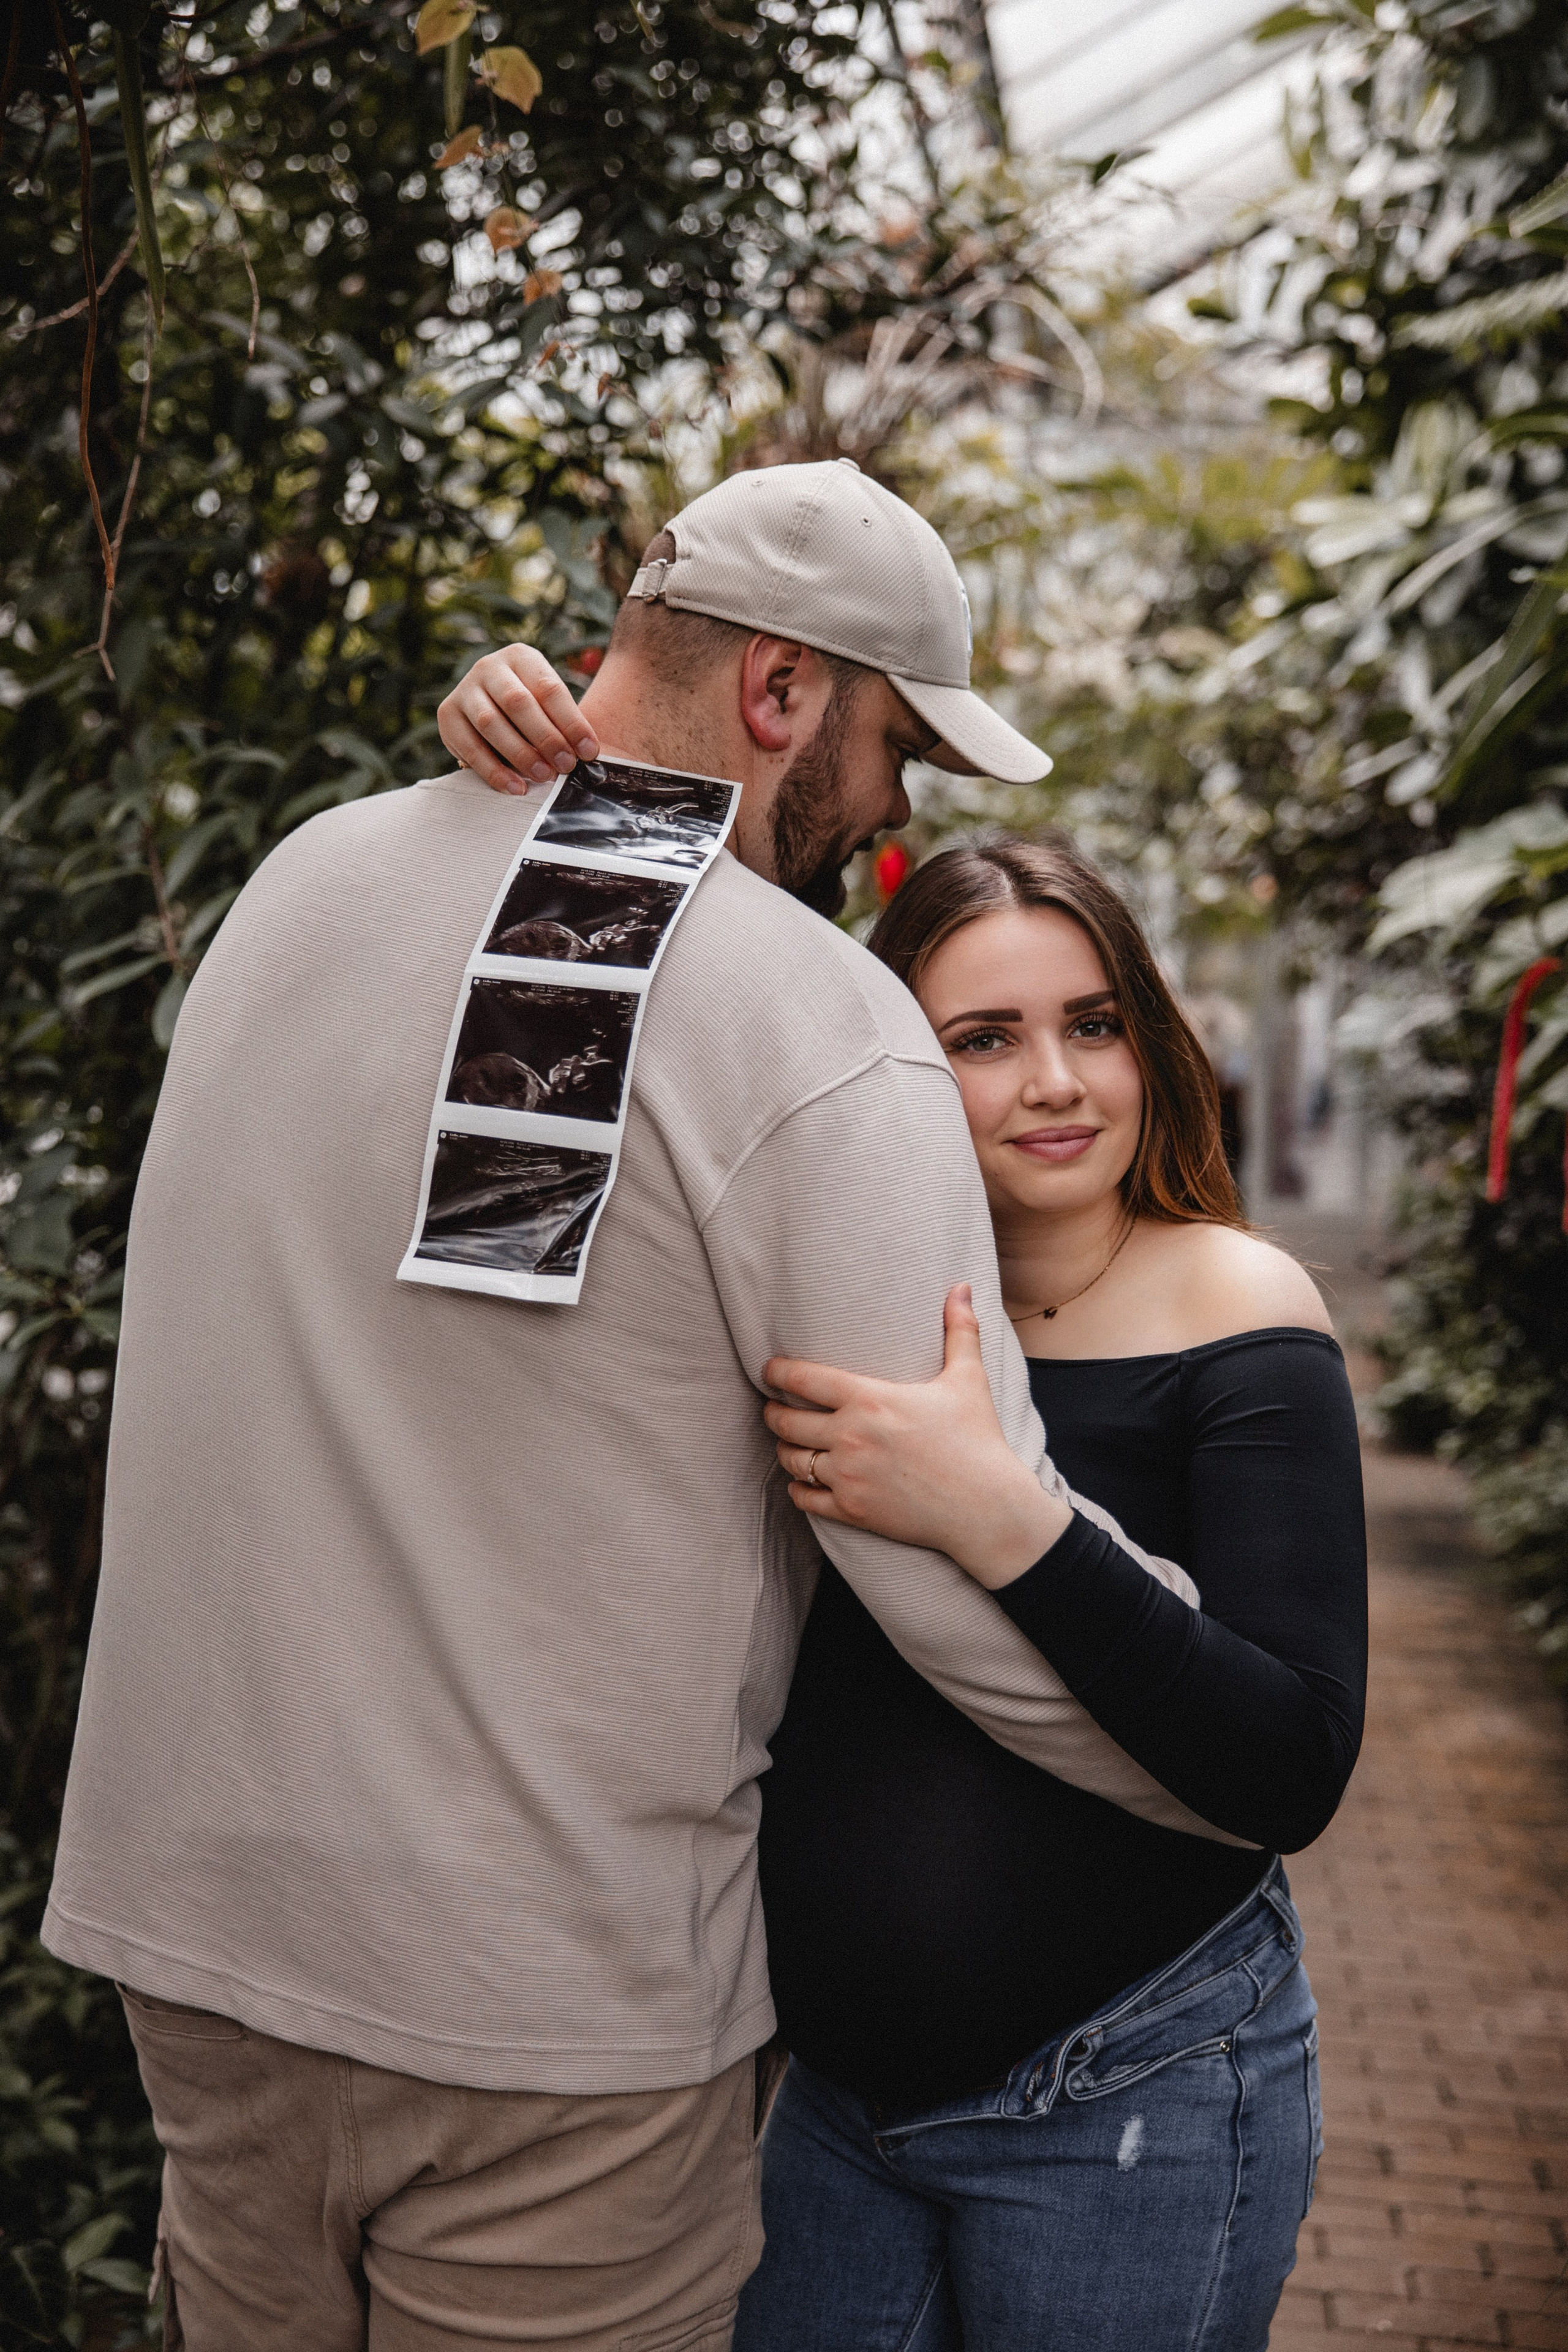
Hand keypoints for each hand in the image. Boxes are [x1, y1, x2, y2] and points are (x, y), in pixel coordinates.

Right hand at [437, 644, 599, 794]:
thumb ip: (561, 721)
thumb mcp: (546, 702)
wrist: (488, 703)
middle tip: (566, 766)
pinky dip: (494, 771)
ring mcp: (465, 689)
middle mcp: (489, 667)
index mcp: (521, 657)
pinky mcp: (447, 714)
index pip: (548, 688)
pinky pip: (470, 747)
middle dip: (545, 738)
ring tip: (544, 776)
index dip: (571, 721)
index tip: (589, 751)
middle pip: (518, 702)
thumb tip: (586, 754)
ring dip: (520, 754)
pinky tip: (515, 787)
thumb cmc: (530, 708)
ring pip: (491, 723)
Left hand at [762, 1285, 1071, 1588]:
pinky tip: (800, 1483)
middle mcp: (850, 1436)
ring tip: (787, 1443)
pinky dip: (797, 1489)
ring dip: (784, 1450)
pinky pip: (804, 1498)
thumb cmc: (978, 1440)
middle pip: (786, 1421)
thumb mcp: (968, 1379)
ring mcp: (848, 1476)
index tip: (769, 1370)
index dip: (777, 1373)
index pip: (803, 1380)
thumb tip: (962, 1287)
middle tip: (773, 1408)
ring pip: (792, 1460)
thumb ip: (959, 1330)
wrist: (986, 1508)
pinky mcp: (852, 1510)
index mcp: (869, 1399)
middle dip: (774, 1413)